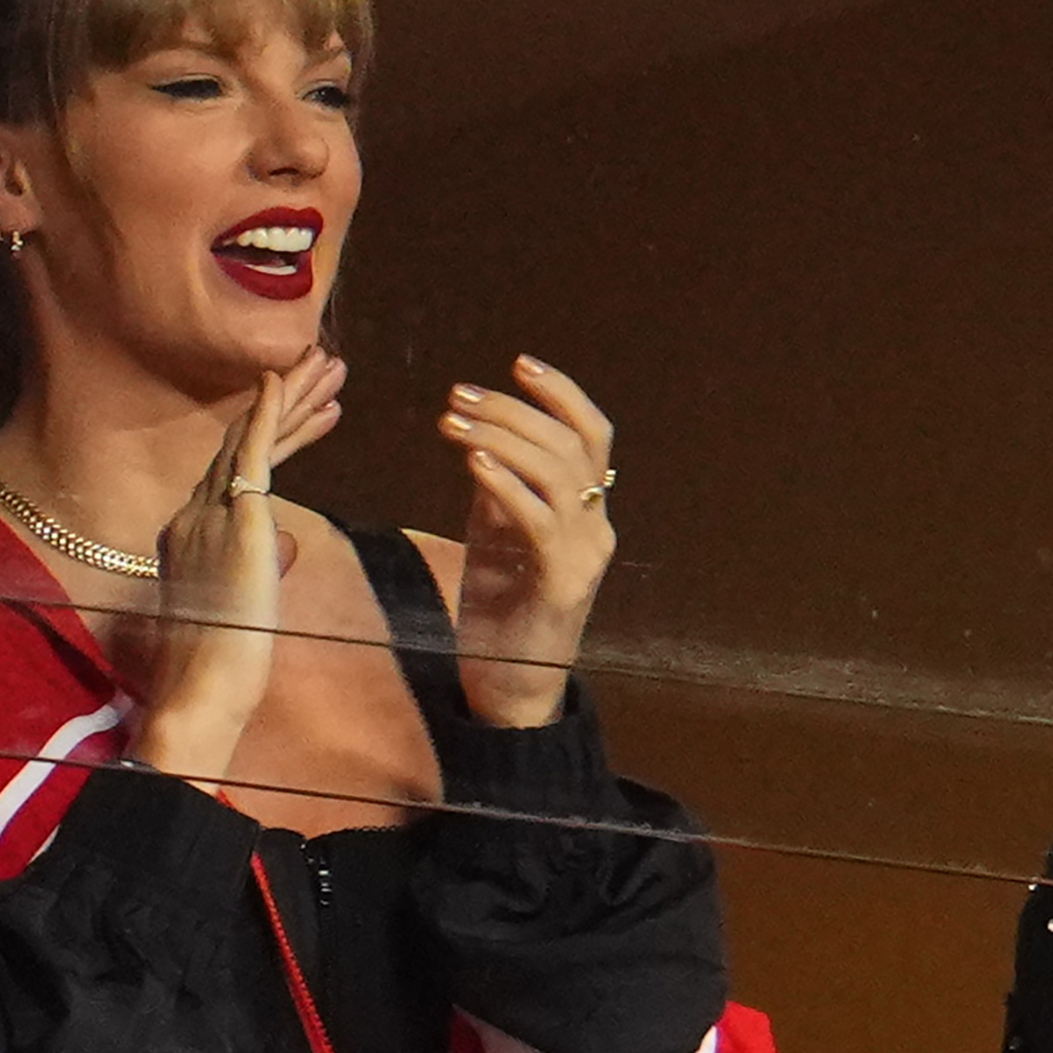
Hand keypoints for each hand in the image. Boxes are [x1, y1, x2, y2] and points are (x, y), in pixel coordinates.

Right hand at [130, 348, 345, 776]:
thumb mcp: (248, 601)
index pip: (241, 470)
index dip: (279, 435)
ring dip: (290, 396)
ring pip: (253, 437)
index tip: (313, 411)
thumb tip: (284, 548)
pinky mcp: (235, 516)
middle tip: (319, 365)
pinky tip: (280, 378)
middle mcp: (194, 513)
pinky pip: (250, 450)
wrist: (205, 683)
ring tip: (324, 362)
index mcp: (192, 534)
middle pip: (245, 443)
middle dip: (287, 403)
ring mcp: (210, 511)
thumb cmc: (225, 661)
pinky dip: (266, 411)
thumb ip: (262, 566)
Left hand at [439, 355, 616, 726]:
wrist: (508, 690)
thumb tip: (480, 439)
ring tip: (456, 420)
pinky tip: (472, 460)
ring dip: (502, 436)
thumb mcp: (496, 538)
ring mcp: (584, 558)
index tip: (520, 362)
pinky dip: (505, 483)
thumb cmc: (501, 613)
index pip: (591, 436)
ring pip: (557, 472)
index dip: (561, 393)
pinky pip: (538, 520)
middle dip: (513, 410)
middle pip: (570, 444)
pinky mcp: (562, 585)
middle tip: (461, 395)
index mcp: (586, 515)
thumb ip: (498, 491)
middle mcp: (596, 530)